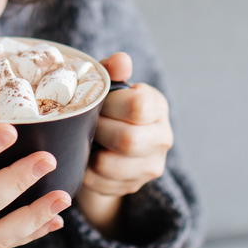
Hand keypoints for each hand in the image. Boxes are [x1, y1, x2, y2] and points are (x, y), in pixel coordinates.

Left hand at [76, 52, 172, 234]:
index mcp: (156, 105)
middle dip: (98, 131)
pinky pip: (100, 183)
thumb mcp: (107, 85)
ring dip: (90, 152)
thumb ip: (112, 70)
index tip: (97, 102)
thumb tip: (121, 60)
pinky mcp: (133, 186)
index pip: (137, 107)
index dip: (109, 105)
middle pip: (127, 140)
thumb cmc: (105, 107)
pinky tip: (86, 158)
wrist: (106, 144)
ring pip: (110, 165)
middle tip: (84, 124)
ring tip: (85, 140)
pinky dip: (85, 171)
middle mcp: (162, 137)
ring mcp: (151, 165)